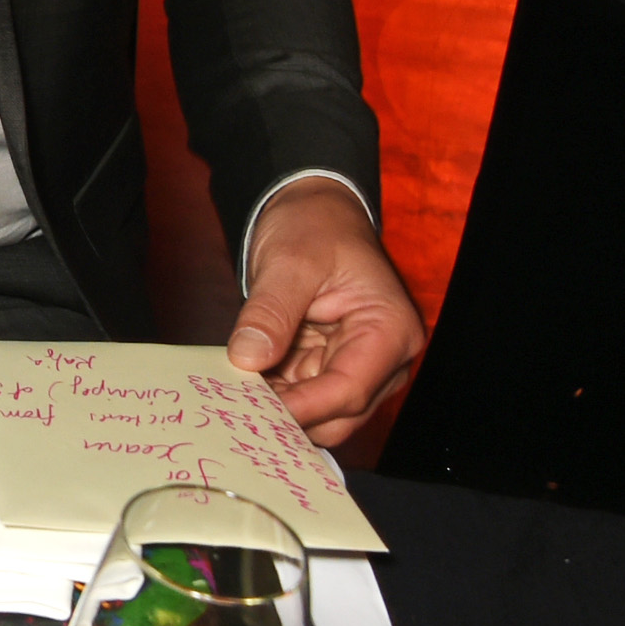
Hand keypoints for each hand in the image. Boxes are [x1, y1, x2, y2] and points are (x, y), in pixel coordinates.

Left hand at [230, 179, 426, 445]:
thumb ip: (270, 312)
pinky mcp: (332, 363)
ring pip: (323, 412)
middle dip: (291, 416)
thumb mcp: (288, 261)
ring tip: (234, 401)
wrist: (314, 209)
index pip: (349, 389)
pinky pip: (306, 394)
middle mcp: (385, 357)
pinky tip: (243, 390)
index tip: (255, 413)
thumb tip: (246, 360)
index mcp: (390, 330)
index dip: (303, 407)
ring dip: (281, 409)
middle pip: (340, 413)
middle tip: (236, 412)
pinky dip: (277, 396)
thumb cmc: (313, 226)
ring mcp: (360, 364)